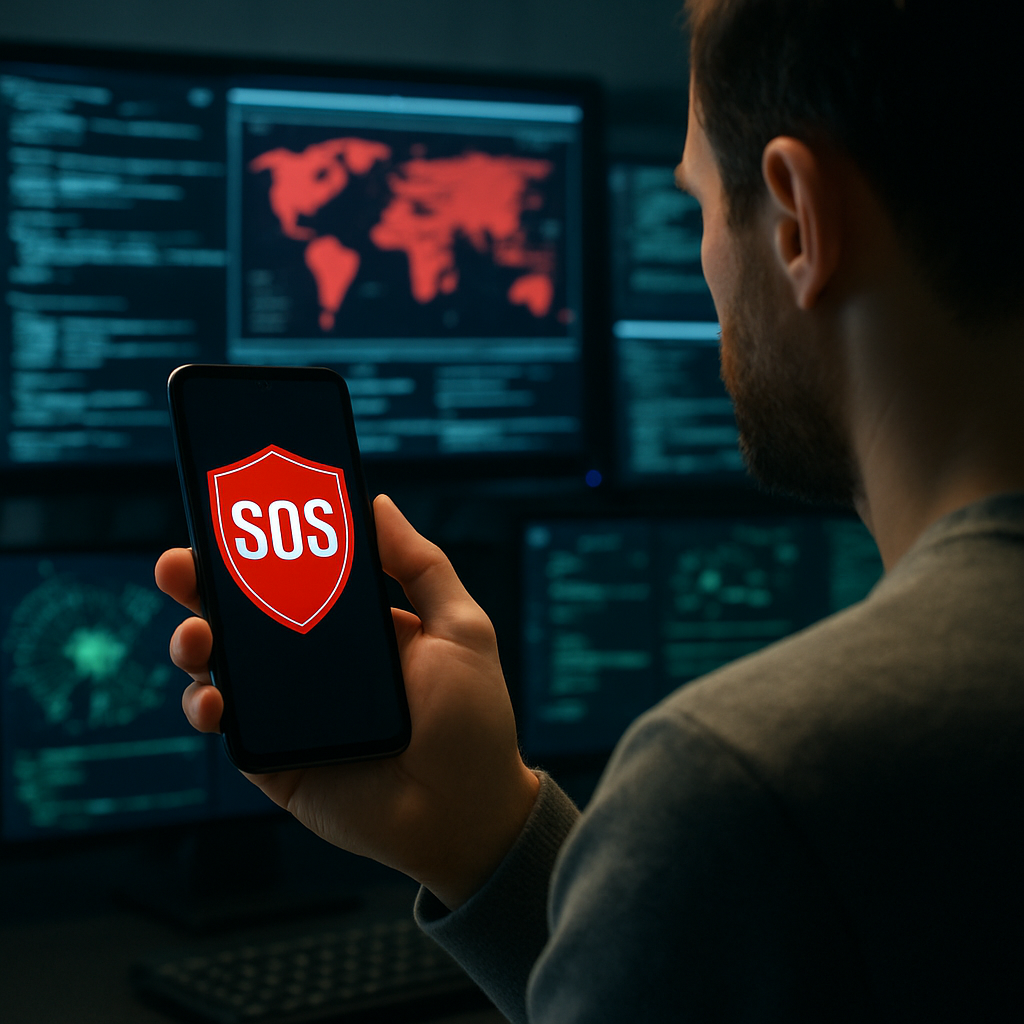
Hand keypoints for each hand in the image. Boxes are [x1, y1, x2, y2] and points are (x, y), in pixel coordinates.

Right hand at [155, 494, 538, 908]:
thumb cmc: (473, 721)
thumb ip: (420, 565)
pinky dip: (205, 707)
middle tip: (180, 566)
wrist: (466, 814)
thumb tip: (375, 503)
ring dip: (193, 642)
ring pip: (220, 667)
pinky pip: (225, 727)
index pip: (293, 577)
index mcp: (353, 628)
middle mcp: (313, 665)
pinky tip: (214, 700)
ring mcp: (288, 712)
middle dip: (202, 586)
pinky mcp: (272, 759)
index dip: (257, 549)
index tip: (227, 518)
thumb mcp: (460, 628)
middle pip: (243, 616)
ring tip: (197, 635)